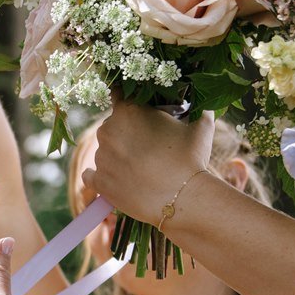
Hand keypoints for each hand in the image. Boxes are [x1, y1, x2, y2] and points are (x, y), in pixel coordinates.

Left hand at [85, 102, 213, 223]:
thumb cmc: (192, 158)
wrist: (183, 197)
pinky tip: (115, 179)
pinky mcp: (99, 182)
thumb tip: (203, 104)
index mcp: (128, 111)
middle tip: (147, 147)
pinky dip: (100, 177)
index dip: (129, 105)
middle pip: (112, 127)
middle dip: (126, 134)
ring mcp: (101, 157)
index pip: (118, 96)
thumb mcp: (201, 126)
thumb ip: (198, 110)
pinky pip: (91, 175)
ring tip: (140, 169)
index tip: (137, 115)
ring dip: (117, 157)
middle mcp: (108, 130)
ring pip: (105, 151)